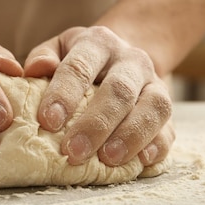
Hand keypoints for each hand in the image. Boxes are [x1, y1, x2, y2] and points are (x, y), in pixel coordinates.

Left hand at [24, 26, 172, 166]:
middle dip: (96, 123)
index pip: (79, 66)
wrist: (123, 56)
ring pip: (153, 107)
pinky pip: (170, 127)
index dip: (64, 94)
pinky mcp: (167, 108)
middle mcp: (131, 59)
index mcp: (98, 43)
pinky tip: (140, 162)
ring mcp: (155, 82)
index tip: (47, 121)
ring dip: (131, 136)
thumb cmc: (79, 61)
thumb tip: (35, 69)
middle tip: (74, 151)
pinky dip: (158, 145)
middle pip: (119, 90)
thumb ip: (42, 58)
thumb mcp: (58, 49)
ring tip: (108, 160)